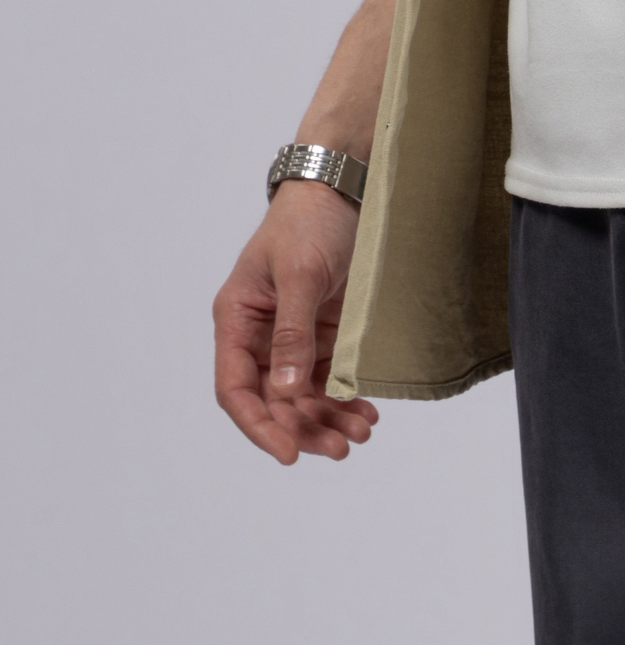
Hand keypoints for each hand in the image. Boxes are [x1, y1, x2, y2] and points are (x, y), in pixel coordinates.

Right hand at [213, 182, 378, 465]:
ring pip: (305, 401)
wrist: (344, 192)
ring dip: (330, 422)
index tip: (288, 453)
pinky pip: (330, 385)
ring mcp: (294, 342)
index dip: (259, 426)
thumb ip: (293, 333)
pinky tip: (368, 412)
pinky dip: (347, 403)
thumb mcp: (299, 275)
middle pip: (275, 404)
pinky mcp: (325, 341)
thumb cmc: (309, 222)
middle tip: (341, 448)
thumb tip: (287, 391)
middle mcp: (262, 338)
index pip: (236, 389)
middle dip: (305, 430)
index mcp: (238, 321)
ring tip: (363, 432)